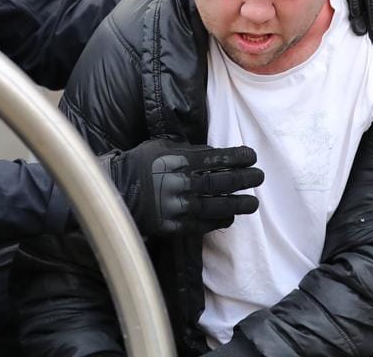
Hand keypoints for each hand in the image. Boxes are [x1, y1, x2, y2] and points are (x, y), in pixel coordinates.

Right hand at [107, 139, 263, 235]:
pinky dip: (218, 221)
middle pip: (221, 182)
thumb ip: (186, 150)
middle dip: (244, 179)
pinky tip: (230, 217)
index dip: (237, 158)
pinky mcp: (174, 225)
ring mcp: (178, 206)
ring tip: (253, 203)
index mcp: (178, 161)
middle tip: (260, 177)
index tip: (252, 156)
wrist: (113, 192)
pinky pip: (202, 224)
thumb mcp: (160, 147)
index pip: (216, 159)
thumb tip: (212, 153)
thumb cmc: (137, 164)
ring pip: (216, 205)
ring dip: (238, 204)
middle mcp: (182, 184)